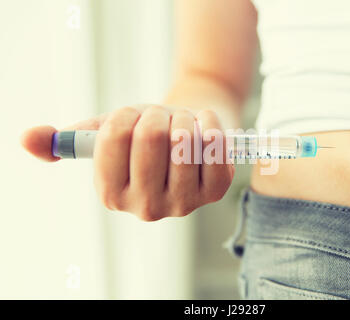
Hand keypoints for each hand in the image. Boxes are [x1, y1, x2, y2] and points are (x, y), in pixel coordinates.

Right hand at [20, 105, 233, 220]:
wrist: (188, 131)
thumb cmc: (146, 133)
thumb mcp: (106, 132)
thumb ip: (70, 140)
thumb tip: (26, 139)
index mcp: (112, 194)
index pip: (114, 136)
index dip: (126, 116)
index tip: (134, 119)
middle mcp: (147, 207)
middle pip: (151, 136)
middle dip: (157, 115)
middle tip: (161, 120)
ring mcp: (184, 203)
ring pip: (184, 138)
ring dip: (183, 117)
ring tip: (182, 124)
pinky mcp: (215, 192)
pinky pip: (214, 145)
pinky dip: (209, 122)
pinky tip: (203, 128)